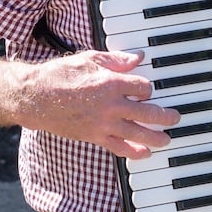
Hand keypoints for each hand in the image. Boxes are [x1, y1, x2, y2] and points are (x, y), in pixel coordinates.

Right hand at [20, 50, 178, 158]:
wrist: (36, 97)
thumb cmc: (59, 75)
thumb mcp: (89, 59)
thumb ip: (116, 60)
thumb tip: (138, 58)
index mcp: (111, 83)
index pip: (143, 87)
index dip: (149, 88)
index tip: (147, 89)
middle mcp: (111, 105)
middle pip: (148, 112)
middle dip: (165, 116)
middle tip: (175, 117)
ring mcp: (103, 124)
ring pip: (138, 133)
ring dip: (156, 137)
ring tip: (167, 139)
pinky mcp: (95, 137)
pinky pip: (120, 148)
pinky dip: (135, 152)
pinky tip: (145, 153)